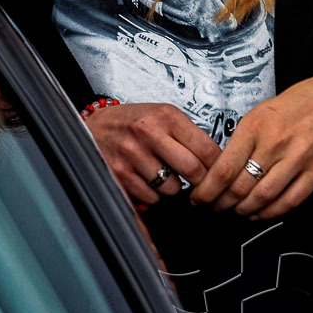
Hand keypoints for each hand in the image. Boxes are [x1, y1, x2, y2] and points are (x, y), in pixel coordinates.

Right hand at [83, 102, 221, 205]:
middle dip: (199, 181)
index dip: (216, 165)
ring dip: (172, 187)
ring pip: (172, 188)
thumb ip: (188, 135)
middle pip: (193, 170)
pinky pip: (151, 196)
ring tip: (162, 173)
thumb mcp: (162, 116)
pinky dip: (152, 193)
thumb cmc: (132, 122)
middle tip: (196, 181)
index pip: (207, 148)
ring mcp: (132, 153)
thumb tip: (218, 164)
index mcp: (165, 115)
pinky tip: (144, 178)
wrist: (94, 125)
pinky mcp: (119, 172)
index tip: (215, 172)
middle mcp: (148, 132)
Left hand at [190, 73, 312, 218]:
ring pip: (263, 197)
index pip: (224, 168)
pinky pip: (290, 201)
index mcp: (255, 127)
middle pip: (241, 187)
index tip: (199, 197)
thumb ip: (240, 141)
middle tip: (214, 207)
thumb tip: (217, 169)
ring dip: (244, 210)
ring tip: (234, 211)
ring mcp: (299, 159)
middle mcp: (276, 143)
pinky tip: (259, 213)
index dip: (208, 189)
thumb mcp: (258, 115)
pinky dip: (271, 212)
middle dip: (222, 203)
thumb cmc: (294, 107)